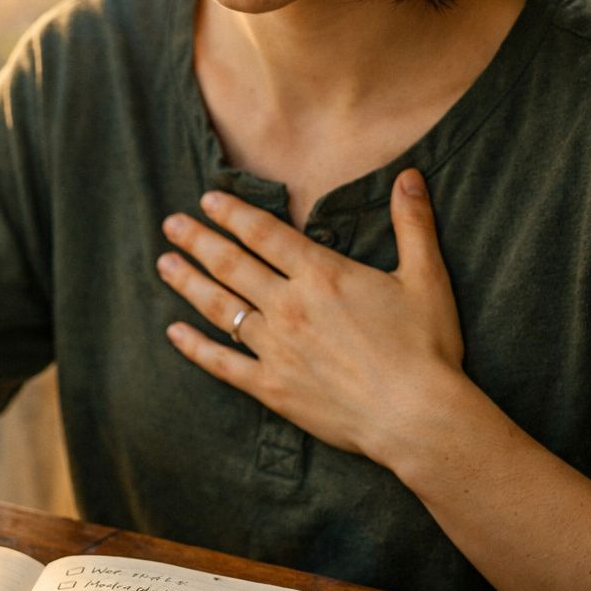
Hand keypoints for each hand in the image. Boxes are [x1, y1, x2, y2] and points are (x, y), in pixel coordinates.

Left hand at [156, 168, 465, 462]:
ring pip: (219, 307)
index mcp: (322, 275)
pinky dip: (194, 347)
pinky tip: (173, 333)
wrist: (415, 415)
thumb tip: (411, 174)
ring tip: (164, 263)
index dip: (233, 213)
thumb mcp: (426, 277)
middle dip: (198, 240)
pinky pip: (222, 363)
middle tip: (171, 224)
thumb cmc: (426, 348)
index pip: (264, 233)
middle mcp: (289, 305)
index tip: (207, 199)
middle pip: (231, 264)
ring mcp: (275, 347)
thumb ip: (413, 223)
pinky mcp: (270, 387)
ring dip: (188, 282)